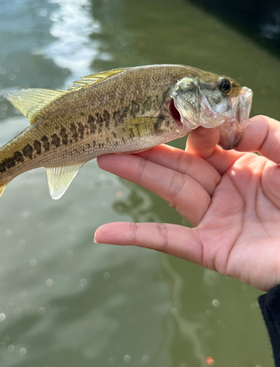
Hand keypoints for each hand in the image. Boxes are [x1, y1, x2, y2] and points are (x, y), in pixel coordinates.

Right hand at [95, 116, 279, 290]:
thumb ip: (264, 132)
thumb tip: (223, 128)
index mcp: (243, 164)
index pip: (206, 142)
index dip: (193, 130)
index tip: (184, 118)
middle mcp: (224, 188)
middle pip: (179, 164)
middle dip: (146, 148)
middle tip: (113, 132)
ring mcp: (214, 218)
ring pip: (170, 190)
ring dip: (136, 175)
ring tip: (104, 157)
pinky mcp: (210, 248)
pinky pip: (167, 240)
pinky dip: (134, 236)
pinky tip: (103, 234)